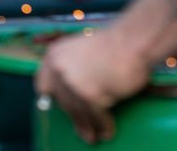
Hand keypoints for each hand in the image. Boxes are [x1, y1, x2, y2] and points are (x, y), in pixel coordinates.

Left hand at [35, 29, 150, 143]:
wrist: (133, 40)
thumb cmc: (115, 43)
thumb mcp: (84, 50)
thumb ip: (72, 68)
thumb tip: (70, 93)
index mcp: (54, 55)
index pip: (43, 84)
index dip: (53, 98)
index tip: (60, 107)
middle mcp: (59, 69)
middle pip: (63, 102)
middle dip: (74, 117)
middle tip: (83, 131)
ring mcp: (73, 83)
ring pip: (78, 112)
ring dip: (88, 126)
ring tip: (96, 136)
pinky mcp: (89, 95)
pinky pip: (95, 116)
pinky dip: (103, 125)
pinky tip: (107, 131)